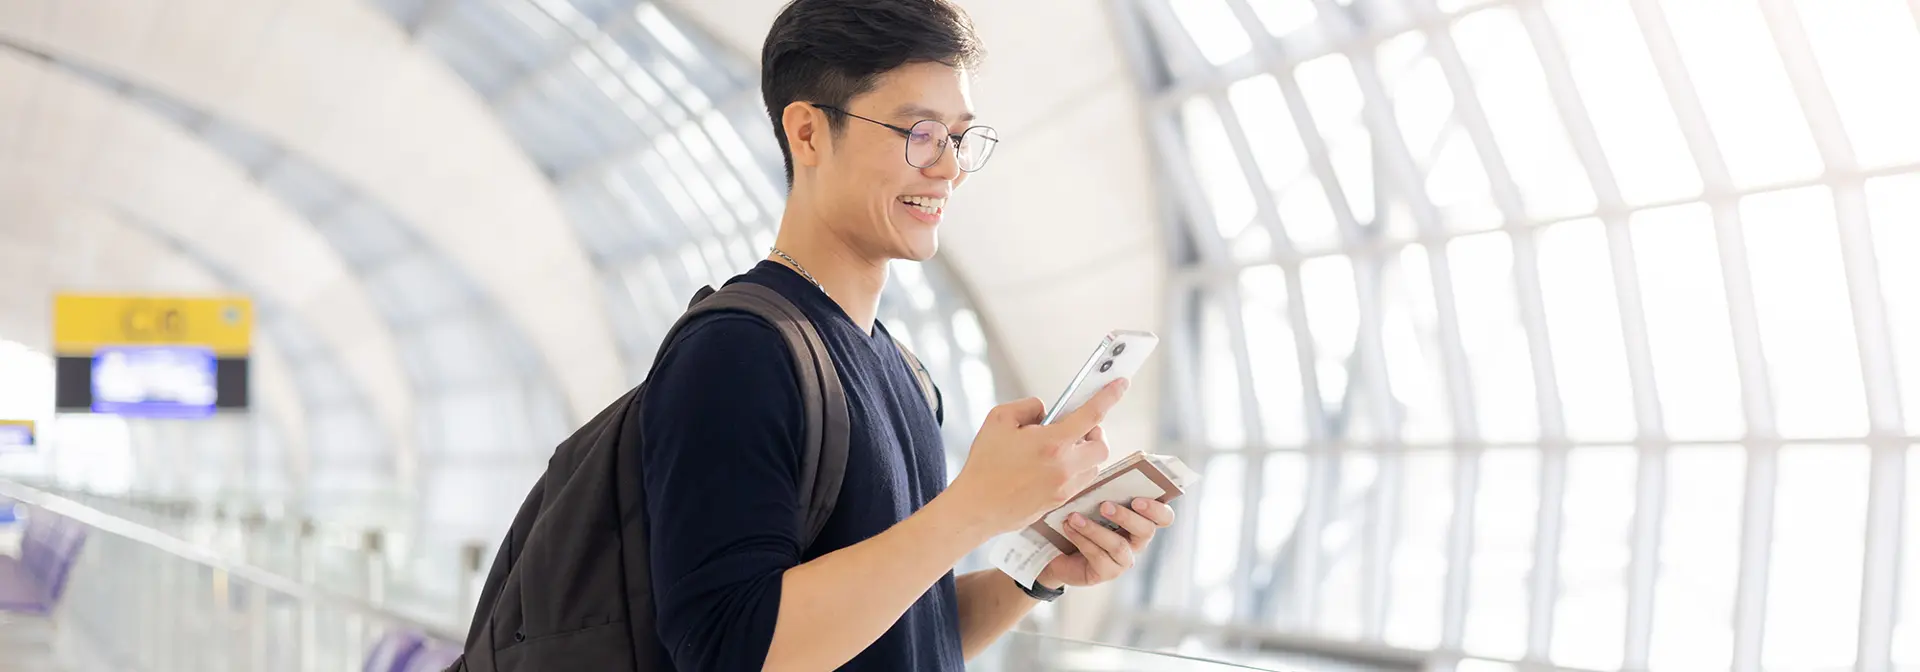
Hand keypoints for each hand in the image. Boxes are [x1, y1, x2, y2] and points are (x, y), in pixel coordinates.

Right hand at [944, 379, 1129, 534]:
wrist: (976, 508)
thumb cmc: (984, 463)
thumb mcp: (999, 419)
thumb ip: (1028, 407)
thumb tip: (1046, 412)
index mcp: (1052, 443)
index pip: (1092, 414)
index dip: (1110, 396)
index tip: (1121, 384)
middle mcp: (1065, 467)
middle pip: (1102, 446)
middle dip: (1095, 433)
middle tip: (1077, 428)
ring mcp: (1064, 488)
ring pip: (1093, 467)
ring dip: (1085, 454)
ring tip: (1060, 449)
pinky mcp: (1059, 503)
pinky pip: (1079, 482)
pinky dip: (1074, 470)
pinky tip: (1051, 467)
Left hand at [1035, 497, 1175, 589]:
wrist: (1058, 550)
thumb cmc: (1081, 518)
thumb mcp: (1093, 503)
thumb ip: (1104, 492)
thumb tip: (1100, 476)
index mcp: (1141, 520)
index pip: (1164, 517)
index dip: (1156, 509)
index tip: (1137, 500)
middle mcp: (1137, 541)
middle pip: (1146, 531)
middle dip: (1126, 517)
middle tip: (1105, 506)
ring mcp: (1123, 560)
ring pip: (1119, 546)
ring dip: (1095, 529)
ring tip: (1074, 517)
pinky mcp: (1107, 573)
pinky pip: (1099, 556)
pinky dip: (1082, 539)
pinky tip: (1069, 528)